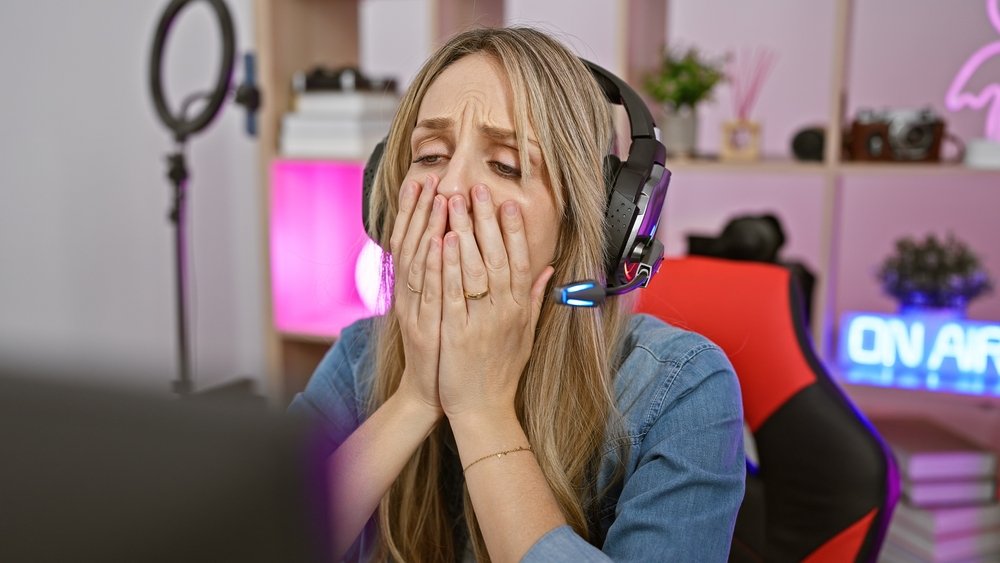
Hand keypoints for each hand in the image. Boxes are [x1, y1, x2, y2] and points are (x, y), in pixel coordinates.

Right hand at [388, 175, 446, 415]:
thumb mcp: (448, 311)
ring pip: (420, 263)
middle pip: (412, 245)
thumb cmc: (447, 351)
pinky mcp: (425, 329)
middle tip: (428, 176)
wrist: (436, 394)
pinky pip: (431, 294)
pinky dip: (435, 267)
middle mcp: (411, 296)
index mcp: (418, 290)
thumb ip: (453, 280)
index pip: (415, 241)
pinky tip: (440, 243)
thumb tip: (458, 247)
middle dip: (420, 209)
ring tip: (438, 198)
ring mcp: (416, 311)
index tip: (426, 178)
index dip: (418, 210)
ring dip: (428, 229)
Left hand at [437, 185, 553, 420]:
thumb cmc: (503, 371)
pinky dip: (448, 266)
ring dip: (464, 233)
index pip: (520, 260)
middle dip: (486, 220)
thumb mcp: (526, 333)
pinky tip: (442, 242)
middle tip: (476, 189)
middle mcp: (504, 311)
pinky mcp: (458, 333)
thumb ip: (535, 298)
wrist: (484, 409)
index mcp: (520, 309)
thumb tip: (548, 269)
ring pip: (474, 269)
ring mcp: (481, 321)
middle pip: (497, 256)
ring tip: (454, 203)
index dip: (514, 229)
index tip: (507, 201)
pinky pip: (453, 294)